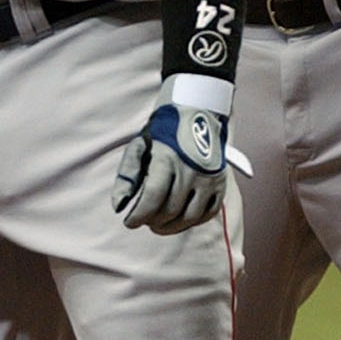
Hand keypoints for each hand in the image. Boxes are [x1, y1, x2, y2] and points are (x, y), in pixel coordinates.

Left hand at [113, 102, 227, 233]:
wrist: (197, 113)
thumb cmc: (163, 132)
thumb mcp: (139, 146)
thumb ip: (126, 177)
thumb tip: (119, 206)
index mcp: (167, 158)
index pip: (153, 197)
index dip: (139, 215)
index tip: (129, 222)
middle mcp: (191, 169)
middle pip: (170, 210)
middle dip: (153, 221)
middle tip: (145, 221)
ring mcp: (209, 178)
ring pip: (190, 217)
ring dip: (172, 226)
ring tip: (159, 225)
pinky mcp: (221, 183)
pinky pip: (208, 213)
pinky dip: (193, 222)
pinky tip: (180, 219)